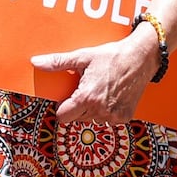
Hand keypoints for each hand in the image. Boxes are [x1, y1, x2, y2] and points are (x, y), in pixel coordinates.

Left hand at [29, 31, 156, 123]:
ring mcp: (113, 117)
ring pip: (92, 120)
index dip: (62, 106)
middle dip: (76, 107)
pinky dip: (106, 111)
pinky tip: (111, 95)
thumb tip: (35, 62)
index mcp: (86, 97)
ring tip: (99, 90)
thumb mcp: (82, 56)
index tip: (67, 96)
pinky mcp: (124, 118)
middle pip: (76, 119)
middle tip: (85, 89)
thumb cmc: (111, 56)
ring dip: (91, 110)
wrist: (141, 58)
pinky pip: (108, 120)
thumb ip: (58, 62)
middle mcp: (99, 111)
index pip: (62, 116)